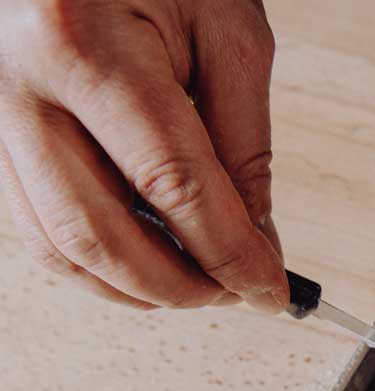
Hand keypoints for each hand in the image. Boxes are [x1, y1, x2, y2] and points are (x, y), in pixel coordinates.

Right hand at [0, 0, 287, 311]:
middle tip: (236, 293)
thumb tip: (255, 243)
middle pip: (101, 234)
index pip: (171, 184)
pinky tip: (151, 264)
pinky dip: (101, 266)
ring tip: (201, 285)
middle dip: (181, 285)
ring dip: (139, 287)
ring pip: (61, 246)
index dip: (228, 254)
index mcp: (80, 42)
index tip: (269, 290)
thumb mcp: (228, 33)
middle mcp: (20, 82)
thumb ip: (244, 146)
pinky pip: (39, 229)